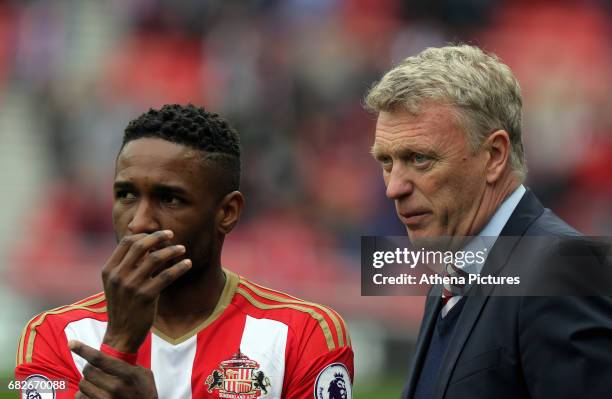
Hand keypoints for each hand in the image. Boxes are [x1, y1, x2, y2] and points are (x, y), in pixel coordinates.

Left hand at [70, 340, 157, 398]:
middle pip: (88, 370)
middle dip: (90, 367)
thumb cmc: (145, 391)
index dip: (83, 349)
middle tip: (96, 369)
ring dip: (87, 381)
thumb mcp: (144, 374)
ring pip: (83, 384)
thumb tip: (111, 356)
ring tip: (97, 382)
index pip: (99, 359)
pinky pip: (80, 397)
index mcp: (127, 374)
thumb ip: (129, 365)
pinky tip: (93, 392)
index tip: (72, 343)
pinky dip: (83, 393)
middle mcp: (115, 387)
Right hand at [101, 230, 191, 351]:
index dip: (145, 235)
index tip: (159, 235)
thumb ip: (127, 265)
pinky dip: (179, 267)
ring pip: (155, 258)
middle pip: (140, 245)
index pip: (127, 242)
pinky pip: (166, 276)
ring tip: (183, 249)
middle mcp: (118, 275)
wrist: (121, 334)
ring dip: (172, 250)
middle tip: (172, 234)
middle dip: (158, 237)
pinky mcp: (145, 296)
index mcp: (109, 269)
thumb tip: (148, 245)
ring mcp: (131, 286)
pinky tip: (187, 263)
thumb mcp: (117, 283)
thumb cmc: (123, 305)